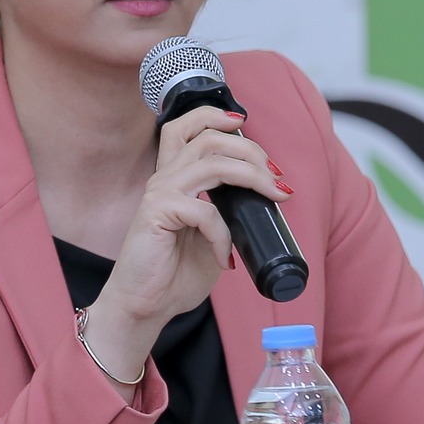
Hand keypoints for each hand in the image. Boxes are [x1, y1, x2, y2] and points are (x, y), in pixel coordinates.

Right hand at [80, 106, 287, 394]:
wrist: (145, 306)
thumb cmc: (173, 274)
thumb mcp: (211, 236)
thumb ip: (228, 212)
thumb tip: (265, 197)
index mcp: (173, 179)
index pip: (184, 128)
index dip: (213, 116)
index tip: (242, 123)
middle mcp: (164, 179)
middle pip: (208, 138)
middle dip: (251, 150)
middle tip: (277, 177)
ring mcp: (159, 194)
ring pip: (210, 162)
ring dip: (251, 175)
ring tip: (274, 195)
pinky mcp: (157, 213)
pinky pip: (205, 211)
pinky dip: (223, 233)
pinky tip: (224, 256)